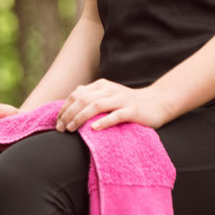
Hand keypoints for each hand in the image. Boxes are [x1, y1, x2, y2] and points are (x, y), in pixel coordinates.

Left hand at [55, 79, 170, 132]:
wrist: (157, 102)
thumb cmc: (128, 102)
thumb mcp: (108, 95)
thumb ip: (91, 95)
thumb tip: (71, 100)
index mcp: (101, 85)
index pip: (77, 95)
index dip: (65, 108)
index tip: (57, 123)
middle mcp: (109, 90)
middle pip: (83, 99)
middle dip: (69, 114)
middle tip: (61, 129)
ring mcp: (121, 99)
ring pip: (96, 106)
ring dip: (81, 117)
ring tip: (72, 128)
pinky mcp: (132, 110)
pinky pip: (116, 115)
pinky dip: (103, 121)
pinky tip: (94, 129)